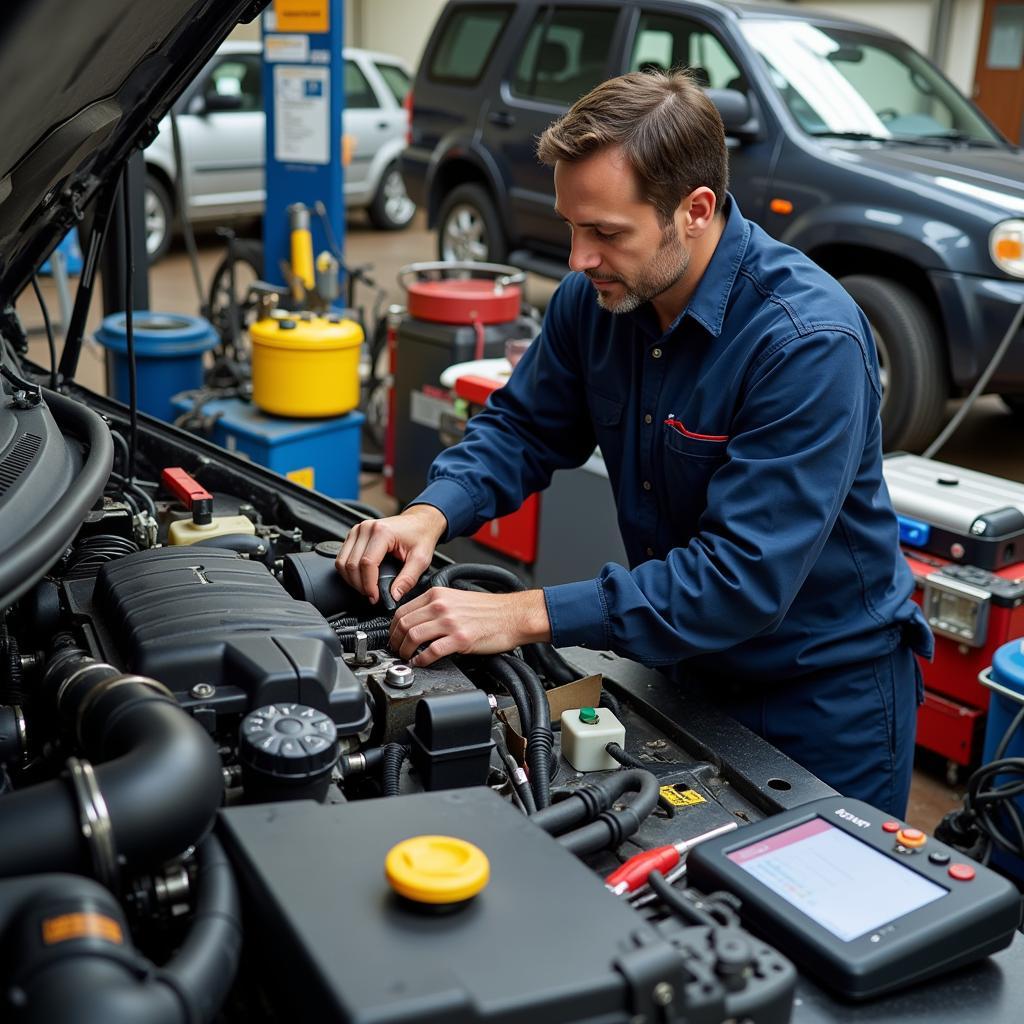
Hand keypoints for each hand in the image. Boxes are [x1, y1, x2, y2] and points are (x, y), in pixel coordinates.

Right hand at [335, 504, 446, 603]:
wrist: (420, 521)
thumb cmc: (421, 536)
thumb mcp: (421, 559)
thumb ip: (408, 579)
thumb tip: (394, 596)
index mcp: (382, 532)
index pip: (367, 563)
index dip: (369, 585)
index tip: (376, 597)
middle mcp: (366, 528)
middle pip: (351, 564)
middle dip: (360, 585)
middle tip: (372, 596)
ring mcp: (358, 530)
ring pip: (342, 562)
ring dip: (351, 580)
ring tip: (366, 589)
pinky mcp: (354, 534)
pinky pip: (342, 557)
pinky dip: (348, 572)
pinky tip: (361, 579)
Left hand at [389, 587, 551, 666]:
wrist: (513, 615)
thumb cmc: (490, 609)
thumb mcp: (456, 598)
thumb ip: (435, 606)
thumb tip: (416, 621)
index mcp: (438, 594)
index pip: (402, 610)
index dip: (392, 628)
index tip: (393, 637)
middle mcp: (441, 606)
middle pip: (403, 624)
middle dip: (394, 641)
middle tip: (395, 650)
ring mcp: (450, 622)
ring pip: (413, 637)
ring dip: (404, 651)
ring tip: (406, 658)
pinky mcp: (460, 638)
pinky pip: (431, 651)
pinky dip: (421, 660)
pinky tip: (420, 663)